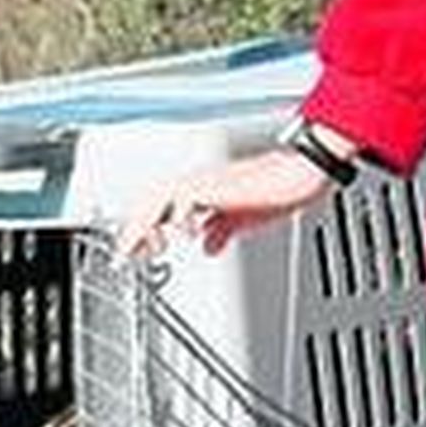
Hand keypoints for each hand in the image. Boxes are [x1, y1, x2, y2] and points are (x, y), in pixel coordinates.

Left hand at [116, 148, 335, 259]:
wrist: (300, 172)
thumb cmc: (278, 189)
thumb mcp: (242, 219)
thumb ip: (221, 230)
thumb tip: (206, 245)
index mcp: (201, 191)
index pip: (159, 206)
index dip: (143, 227)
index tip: (136, 249)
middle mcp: (198, 184)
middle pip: (151, 200)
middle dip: (134, 227)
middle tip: (125, 254)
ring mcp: (206, 182)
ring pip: (160, 196)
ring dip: (145, 222)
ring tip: (136, 247)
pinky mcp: (218, 185)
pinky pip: (186, 196)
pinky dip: (177, 216)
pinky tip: (178, 233)